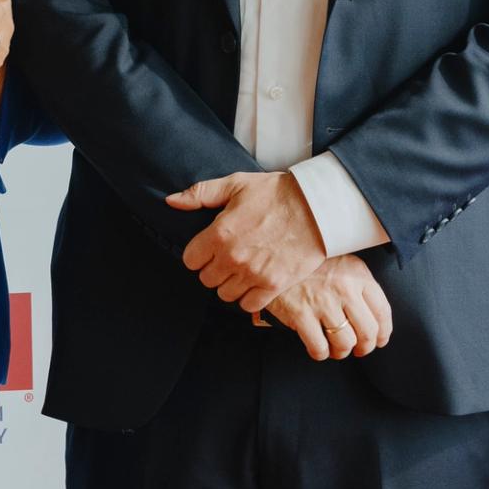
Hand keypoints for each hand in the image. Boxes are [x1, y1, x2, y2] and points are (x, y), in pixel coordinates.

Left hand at [166, 171, 326, 311]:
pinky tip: (256, 281)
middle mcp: (232, 258)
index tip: (210, 248)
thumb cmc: (277, 193)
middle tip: (229, 257)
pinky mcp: (273, 286)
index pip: (190, 260)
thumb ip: (200, 193)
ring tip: (243, 269)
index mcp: (219, 233)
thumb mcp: (236, 184)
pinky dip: (249, 297)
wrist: (317, 207)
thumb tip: (171, 201)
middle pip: (206, 280)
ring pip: (225, 294)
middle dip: (214, 268)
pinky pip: (248, 305)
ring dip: (231, 283)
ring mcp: (253, 274)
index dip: (199, 254)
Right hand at [254, 255, 392, 359]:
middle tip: (358, 349)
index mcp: (358, 274)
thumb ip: (359, 284)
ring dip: (341, 352)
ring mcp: (323, 302)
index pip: (382, 310)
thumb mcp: (341, 263)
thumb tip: (373, 317)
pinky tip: (318, 348)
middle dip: (365, 347)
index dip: (383, 332)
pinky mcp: (301, 314)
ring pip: (345, 343)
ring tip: (335, 348)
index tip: (379, 340)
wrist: (276, 257)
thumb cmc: (311, 265)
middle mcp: (344, 288)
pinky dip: (320, 353)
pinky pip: (319, 348)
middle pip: (367, 331)